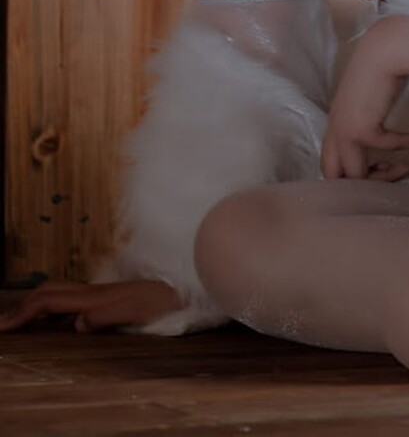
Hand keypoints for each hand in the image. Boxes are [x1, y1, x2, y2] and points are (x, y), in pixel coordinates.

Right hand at [0, 278, 182, 331]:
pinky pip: (73, 300)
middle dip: (24, 305)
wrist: (187, 287)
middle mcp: (95, 292)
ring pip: (60, 294)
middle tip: (6, 324)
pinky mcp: (110, 299)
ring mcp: (102, 294)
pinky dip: (53, 308)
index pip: (50, 300)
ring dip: (37, 305)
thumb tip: (76, 325)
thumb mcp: (136, 311)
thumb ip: (106, 316)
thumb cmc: (163, 302)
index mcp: (95, 296)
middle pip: (50, 291)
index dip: (25, 312)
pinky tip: (55, 320)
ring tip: (21, 321)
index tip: (5, 326)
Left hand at [322, 20, 408, 180]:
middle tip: (389, 173)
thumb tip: (387, 131)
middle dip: (362, 185)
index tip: (386, 164)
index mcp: (334, 124)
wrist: (383, 48)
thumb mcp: (368, 99)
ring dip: (384, 176)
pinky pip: (387, 148)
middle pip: (334, 177)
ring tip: (407, 167)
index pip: (332, 164)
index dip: (356, 172)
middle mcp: (333, 130)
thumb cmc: (380, 66)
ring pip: (355, 176)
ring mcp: (343, 131)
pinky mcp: (360, 129)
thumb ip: (369, 117)